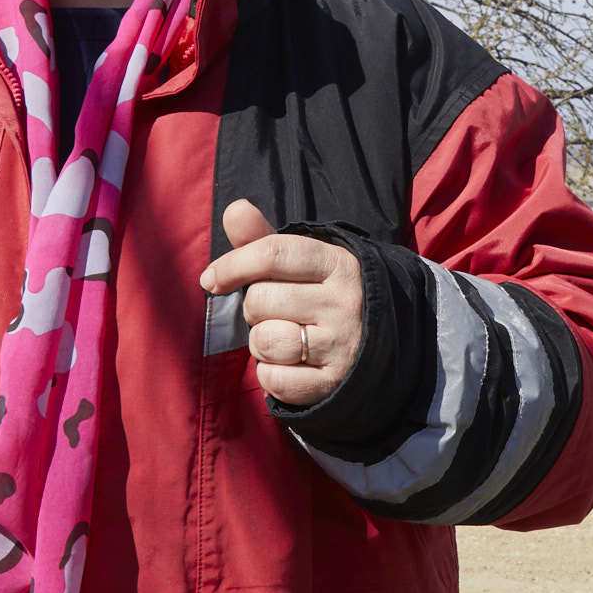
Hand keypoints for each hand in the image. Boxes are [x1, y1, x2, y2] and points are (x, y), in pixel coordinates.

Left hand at [199, 199, 363, 408]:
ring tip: (281, 339)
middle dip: (253, 309)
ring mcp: (342, 345)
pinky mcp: (334, 383)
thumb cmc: (324, 294)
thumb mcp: (304, 262)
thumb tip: (234, 209)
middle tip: (275, 313)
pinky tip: (289, 365)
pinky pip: (275, 380)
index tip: (211, 279)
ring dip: (260, 343)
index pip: (272, 254)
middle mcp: (344, 302)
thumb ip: (263, 238)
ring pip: (265, 341)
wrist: (382, 342)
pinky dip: (270, 375)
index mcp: (337, 263)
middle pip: (260, 300)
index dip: (232, 266)